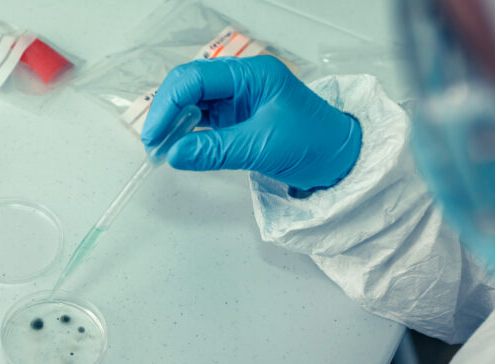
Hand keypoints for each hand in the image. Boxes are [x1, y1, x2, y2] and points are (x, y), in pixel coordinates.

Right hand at [141, 56, 361, 190]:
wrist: (341, 159)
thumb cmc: (315, 143)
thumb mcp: (261, 147)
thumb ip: (214, 150)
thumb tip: (174, 154)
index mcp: (251, 74)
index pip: (196, 79)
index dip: (169, 104)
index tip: (156, 135)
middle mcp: (241, 81)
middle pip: (188, 86)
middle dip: (166, 112)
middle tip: (153, 144)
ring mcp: (238, 99)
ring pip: (191, 103)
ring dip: (173, 124)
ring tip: (159, 149)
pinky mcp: (235, 118)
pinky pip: (201, 120)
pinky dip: (185, 133)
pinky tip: (176, 148)